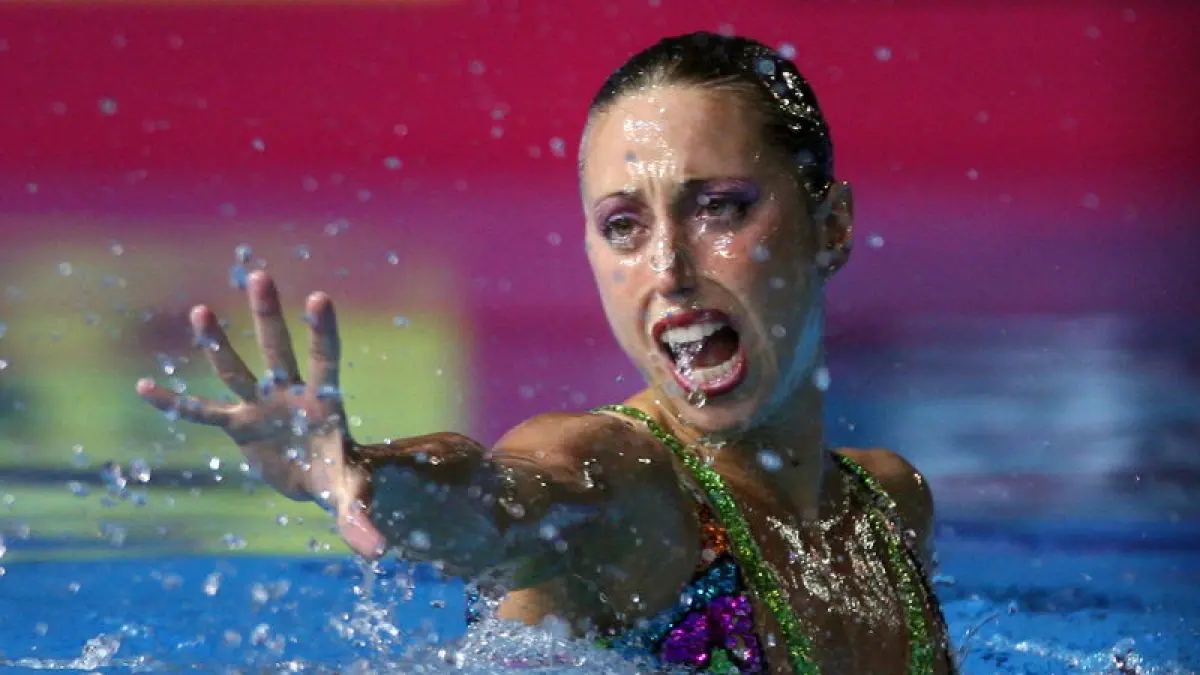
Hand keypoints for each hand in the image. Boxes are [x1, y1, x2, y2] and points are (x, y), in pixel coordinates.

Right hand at [136, 270, 385, 557]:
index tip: (319, 298)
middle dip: (270, 316)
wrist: (317, 482)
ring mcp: (261, 407)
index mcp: (325, 403)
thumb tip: (378, 553)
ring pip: (238, 369)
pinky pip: (201, 413)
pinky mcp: (238, 426)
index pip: (326, 359)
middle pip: (279, 350)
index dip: (323, 332)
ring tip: (200, 310)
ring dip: (218, 343)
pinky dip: (175, 403)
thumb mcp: (353, 500)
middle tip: (261, 276)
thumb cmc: (342, 480)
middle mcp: (290, 395)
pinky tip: (144, 387)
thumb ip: (362, 520)